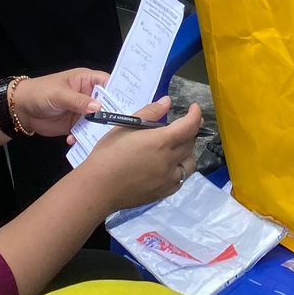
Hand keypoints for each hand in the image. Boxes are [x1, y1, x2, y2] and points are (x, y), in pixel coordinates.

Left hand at [10, 70, 110, 137]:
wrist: (21, 110)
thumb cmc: (40, 93)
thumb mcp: (59, 94)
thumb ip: (78, 101)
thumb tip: (99, 107)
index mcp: (87, 80)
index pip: (108, 83)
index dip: (119, 92)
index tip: (129, 104)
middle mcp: (88, 95)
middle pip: (107, 104)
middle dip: (111, 114)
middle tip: (118, 125)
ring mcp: (83, 111)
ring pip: (98, 121)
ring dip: (97, 129)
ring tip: (96, 137)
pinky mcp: (75, 125)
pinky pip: (85, 132)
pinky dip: (82, 138)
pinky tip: (72, 140)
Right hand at [83, 97, 202, 208]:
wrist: (98, 187)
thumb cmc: (108, 153)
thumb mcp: (126, 126)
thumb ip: (150, 113)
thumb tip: (167, 102)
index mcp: (161, 141)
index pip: (189, 126)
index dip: (195, 115)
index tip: (194, 108)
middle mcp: (169, 160)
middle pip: (190, 143)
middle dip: (189, 131)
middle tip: (180, 126)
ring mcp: (168, 179)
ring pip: (189, 163)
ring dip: (187, 152)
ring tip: (176, 147)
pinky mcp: (163, 193)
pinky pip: (180, 179)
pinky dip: (179, 170)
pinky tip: (169, 166)